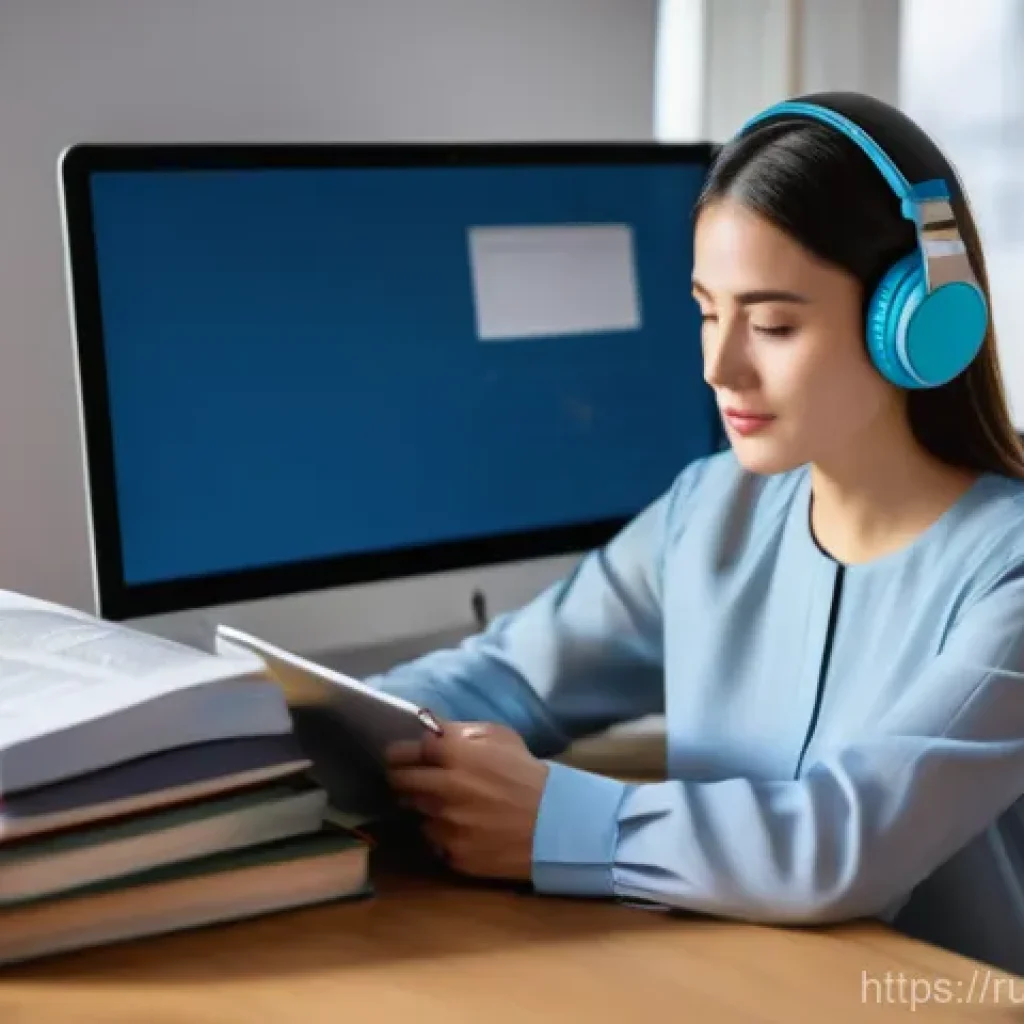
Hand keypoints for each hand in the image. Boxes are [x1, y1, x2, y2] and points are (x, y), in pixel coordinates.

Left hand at [385, 720, 549, 881]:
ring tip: (451, 805)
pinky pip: (435, 842)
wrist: (556, 823)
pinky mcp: (453, 855)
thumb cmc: (527, 773)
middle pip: (399, 782)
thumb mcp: (500, 737)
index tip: (400, 757)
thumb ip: (460, 731)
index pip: (403, 751)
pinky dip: (444, 835)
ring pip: (417, 813)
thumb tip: (430, 726)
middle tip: (411, 780)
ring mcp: (446, 825)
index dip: (401, 754)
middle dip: (401, 778)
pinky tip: (466, 829)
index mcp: (454, 754)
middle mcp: (442, 789)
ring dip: (427, 808)